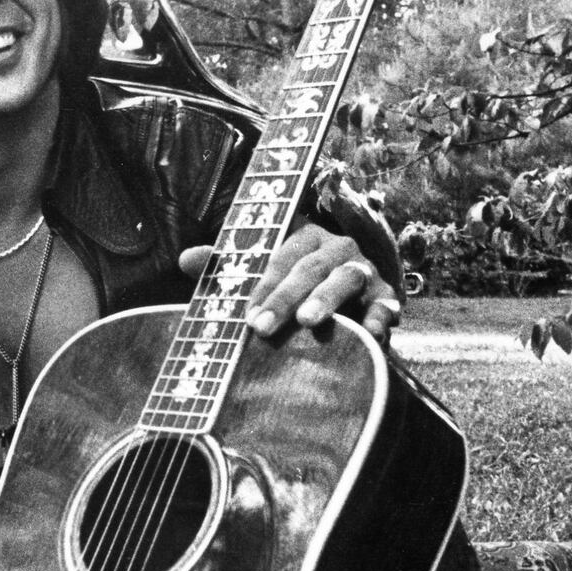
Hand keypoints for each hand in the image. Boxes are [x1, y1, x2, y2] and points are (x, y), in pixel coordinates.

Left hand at [179, 222, 400, 342]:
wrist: (340, 308)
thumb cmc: (289, 287)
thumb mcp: (258, 275)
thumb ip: (228, 267)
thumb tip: (185, 258)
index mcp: (304, 237)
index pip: (281, 256)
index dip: (263, 285)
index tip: (246, 315)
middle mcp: (336, 247)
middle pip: (309, 268)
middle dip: (285, 298)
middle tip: (263, 327)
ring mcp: (363, 269)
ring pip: (346, 278)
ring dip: (327, 299)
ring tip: (308, 323)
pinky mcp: (386, 294)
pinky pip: (386, 303)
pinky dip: (380, 316)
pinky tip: (370, 333)